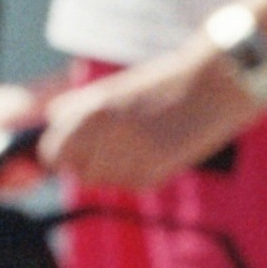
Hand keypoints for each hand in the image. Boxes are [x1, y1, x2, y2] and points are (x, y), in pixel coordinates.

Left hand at [38, 47, 259, 190]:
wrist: (216, 89)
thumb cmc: (162, 84)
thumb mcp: (114, 88)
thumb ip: (75, 108)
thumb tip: (49, 123)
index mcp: (91, 115)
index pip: (53, 154)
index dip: (61, 152)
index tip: (72, 149)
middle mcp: (107, 140)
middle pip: (79, 173)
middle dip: (90, 162)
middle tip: (113, 143)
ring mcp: (130, 161)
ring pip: (105, 182)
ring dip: (114, 169)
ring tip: (139, 143)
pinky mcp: (154, 177)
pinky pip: (131, 184)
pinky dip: (138, 172)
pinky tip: (156, 150)